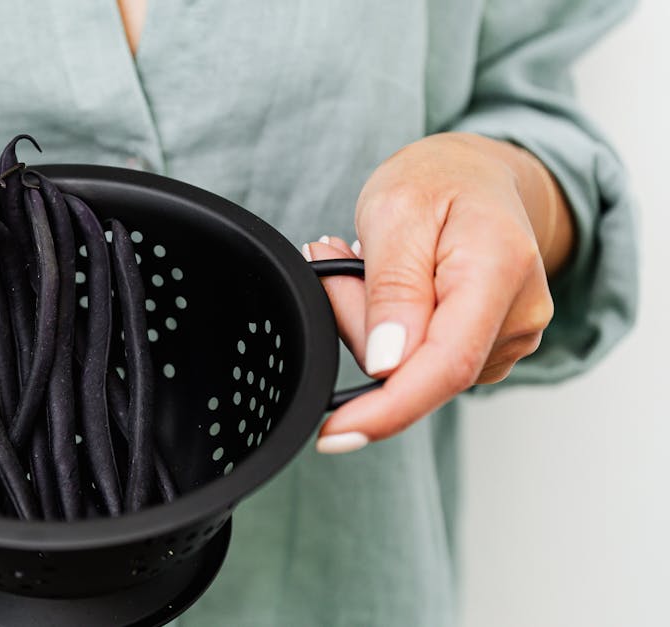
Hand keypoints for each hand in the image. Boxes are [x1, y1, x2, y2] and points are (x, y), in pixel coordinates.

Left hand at [304, 132, 571, 453]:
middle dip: (358, 328)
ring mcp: (510, 337)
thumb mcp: (395, 211)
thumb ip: (393, 289)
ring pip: (414, 367)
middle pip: (420, 368)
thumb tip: (388, 365)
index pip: (445, 365)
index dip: (387, 410)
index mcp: (500, 270)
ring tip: (364, 260)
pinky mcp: (490, 348)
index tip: (335, 434)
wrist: (476, 173)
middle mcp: (519, 315)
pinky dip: (388, 331)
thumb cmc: (438, 181)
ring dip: (370, 326)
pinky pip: (421, 360)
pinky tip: (385, 285)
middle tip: (332, 257)